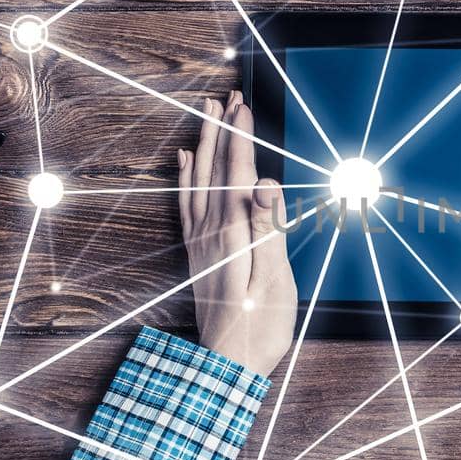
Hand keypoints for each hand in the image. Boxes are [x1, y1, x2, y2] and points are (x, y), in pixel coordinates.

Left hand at [177, 90, 296, 376]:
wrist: (229, 364)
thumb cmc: (259, 326)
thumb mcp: (274, 277)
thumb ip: (269, 228)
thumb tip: (264, 184)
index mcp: (234, 232)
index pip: (238, 171)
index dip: (242, 136)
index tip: (243, 104)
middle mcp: (212, 230)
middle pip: (215, 168)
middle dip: (221, 128)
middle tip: (226, 95)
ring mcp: (201, 240)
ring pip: (199, 179)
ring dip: (205, 144)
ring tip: (208, 114)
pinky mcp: (199, 251)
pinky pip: (187, 204)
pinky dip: (186, 178)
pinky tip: (186, 162)